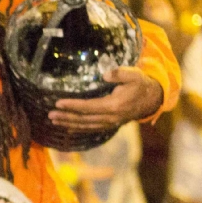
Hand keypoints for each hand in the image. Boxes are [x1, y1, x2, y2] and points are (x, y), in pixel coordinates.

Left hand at [49, 67, 164, 132]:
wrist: (151, 100)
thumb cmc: (140, 84)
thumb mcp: (133, 75)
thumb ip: (120, 73)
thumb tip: (104, 75)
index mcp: (114, 105)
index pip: (88, 107)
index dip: (73, 106)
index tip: (58, 103)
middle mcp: (110, 117)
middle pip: (84, 119)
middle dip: (66, 117)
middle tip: (50, 115)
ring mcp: (109, 123)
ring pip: (85, 126)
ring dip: (69, 124)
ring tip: (54, 120)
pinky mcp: (109, 124)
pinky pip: (91, 128)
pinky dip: (78, 128)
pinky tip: (67, 127)